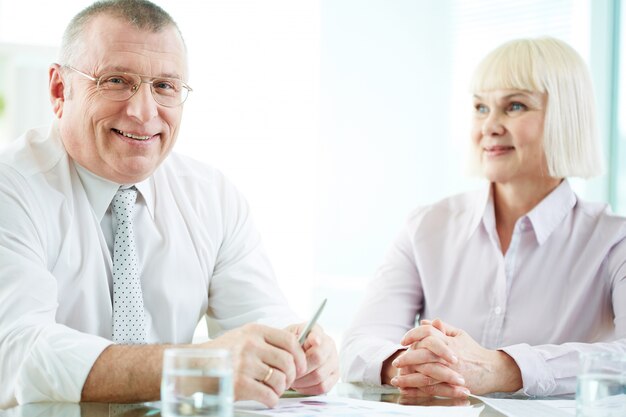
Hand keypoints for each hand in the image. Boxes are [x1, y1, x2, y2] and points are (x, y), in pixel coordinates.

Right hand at [207, 323, 306, 406]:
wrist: (196, 366)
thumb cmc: (223, 353)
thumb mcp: (244, 336)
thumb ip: (266, 340)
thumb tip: (295, 350)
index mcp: (254, 331)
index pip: (289, 340)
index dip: (300, 356)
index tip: (300, 366)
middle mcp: (250, 345)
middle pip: (287, 361)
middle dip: (292, 376)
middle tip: (288, 381)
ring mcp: (244, 364)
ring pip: (279, 379)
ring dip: (281, 389)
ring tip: (275, 390)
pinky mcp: (239, 384)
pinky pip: (268, 394)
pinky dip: (272, 400)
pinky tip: (268, 398)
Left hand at [285, 323, 338, 394]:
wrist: (290, 356)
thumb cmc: (289, 347)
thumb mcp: (288, 336)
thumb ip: (298, 336)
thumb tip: (315, 339)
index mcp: (318, 333)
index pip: (319, 338)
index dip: (314, 342)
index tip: (304, 345)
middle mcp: (329, 346)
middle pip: (318, 359)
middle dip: (299, 368)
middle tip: (289, 371)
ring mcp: (334, 362)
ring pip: (319, 375)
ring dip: (302, 380)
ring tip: (292, 378)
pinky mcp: (334, 377)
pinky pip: (322, 387)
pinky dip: (308, 388)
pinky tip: (300, 384)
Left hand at [393, 319, 521, 395]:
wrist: (493, 370)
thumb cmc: (474, 351)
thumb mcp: (459, 335)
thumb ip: (441, 328)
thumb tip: (423, 322)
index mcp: (449, 340)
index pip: (427, 332)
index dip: (413, 334)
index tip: (403, 341)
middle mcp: (449, 353)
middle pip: (423, 351)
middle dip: (407, 357)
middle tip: (397, 362)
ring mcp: (451, 369)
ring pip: (425, 371)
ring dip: (409, 376)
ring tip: (397, 379)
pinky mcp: (453, 383)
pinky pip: (432, 386)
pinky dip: (418, 389)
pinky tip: (408, 390)